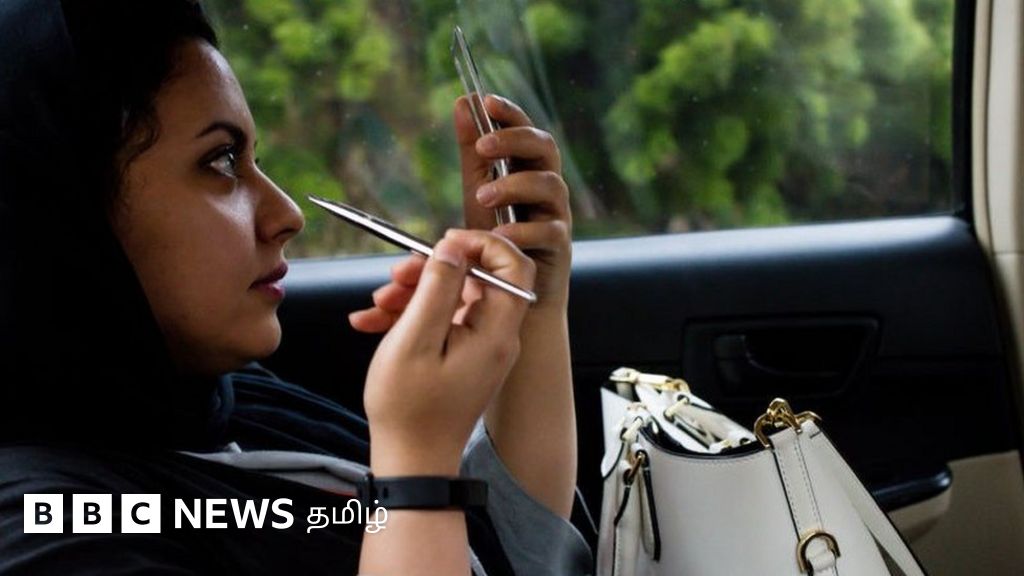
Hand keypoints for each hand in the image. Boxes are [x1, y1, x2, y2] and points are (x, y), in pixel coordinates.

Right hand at [358, 229, 535, 475]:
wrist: (412, 462)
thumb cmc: (410, 408)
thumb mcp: (416, 341)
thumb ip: (437, 289)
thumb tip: (453, 248)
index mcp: (497, 332)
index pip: (513, 267)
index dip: (482, 244)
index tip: (443, 242)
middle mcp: (497, 337)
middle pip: (476, 279)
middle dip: (432, 271)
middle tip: (395, 277)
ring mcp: (480, 347)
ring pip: (452, 298)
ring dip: (413, 293)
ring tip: (376, 305)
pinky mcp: (462, 356)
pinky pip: (441, 321)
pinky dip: (410, 316)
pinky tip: (372, 321)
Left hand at [456, 95, 571, 310]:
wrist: (509, 291)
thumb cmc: (496, 239)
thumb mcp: (478, 191)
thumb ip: (473, 152)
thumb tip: (463, 102)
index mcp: (528, 169)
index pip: (526, 130)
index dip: (511, 113)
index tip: (486, 101)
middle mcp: (547, 187)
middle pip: (546, 148)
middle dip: (514, 141)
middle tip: (483, 149)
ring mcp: (556, 215)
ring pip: (550, 184)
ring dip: (513, 185)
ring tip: (482, 197)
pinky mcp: (560, 247)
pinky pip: (549, 230)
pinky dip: (521, 231)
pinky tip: (498, 235)